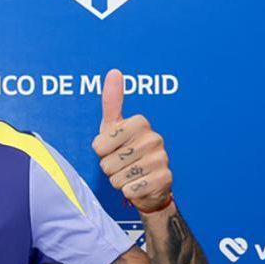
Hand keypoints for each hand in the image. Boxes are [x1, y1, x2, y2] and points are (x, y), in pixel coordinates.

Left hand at [90, 69, 172, 213]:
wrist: (148, 184)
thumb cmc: (125, 152)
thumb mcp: (113, 127)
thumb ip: (112, 102)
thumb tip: (114, 72)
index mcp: (140, 123)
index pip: (99, 145)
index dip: (100, 151)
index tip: (112, 148)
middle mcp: (154, 138)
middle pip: (108, 163)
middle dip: (110, 168)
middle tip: (122, 164)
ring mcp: (161, 159)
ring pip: (118, 177)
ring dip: (119, 180)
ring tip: (130, 174)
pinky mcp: (164, 179)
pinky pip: (130, 190)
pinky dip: (129, 192)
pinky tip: (139, 185)